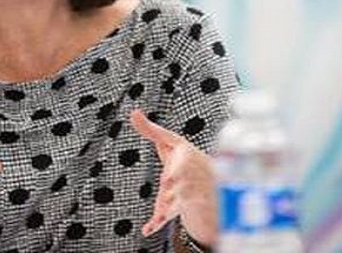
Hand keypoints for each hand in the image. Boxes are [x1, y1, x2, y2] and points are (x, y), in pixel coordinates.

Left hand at [130, 109, 217, 246]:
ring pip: (175, 203)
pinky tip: (147, 229)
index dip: (174, 174)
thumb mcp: (170, 141)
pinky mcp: (178, 207)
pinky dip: (157, 224)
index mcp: (186, 159)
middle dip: (172, 191)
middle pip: (178, 187)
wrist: (208, 180)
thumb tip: (133, 112)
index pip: (181, 168)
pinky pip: (168, 217)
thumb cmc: (185, 157)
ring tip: (159, 213)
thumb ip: (150, 129)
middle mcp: (188, 178)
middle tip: (166, 190)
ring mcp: (185, 194)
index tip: (167, 179)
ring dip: (167, 208)